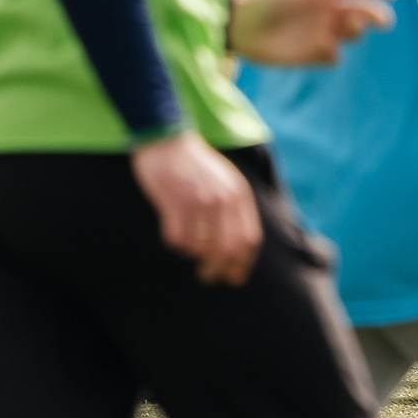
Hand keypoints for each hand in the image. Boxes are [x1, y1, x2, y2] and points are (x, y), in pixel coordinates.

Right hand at [132, 131, 261, 284]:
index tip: (234, 278)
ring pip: (201, 248)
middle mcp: (223, 198)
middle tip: (208, 277)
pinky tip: (174, 237)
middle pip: (228, 249)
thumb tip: (236, 249)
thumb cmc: (196, 166)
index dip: (243, 264)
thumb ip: (234, 209)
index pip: (250, 240)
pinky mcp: (174, 202)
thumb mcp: (225, 181)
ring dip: (194, 257)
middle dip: (219, 270)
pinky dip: (176, 245)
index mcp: (239, 195)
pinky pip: (177, 239)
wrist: (167, 139)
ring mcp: (199, 200)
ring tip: (189, 253)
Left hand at [228, 0, 397, 63]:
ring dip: (358, 31)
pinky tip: (326, 50)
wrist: (238, 27)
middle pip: (361, 8)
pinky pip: (333, 57)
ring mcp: (321, 31)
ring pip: (353, 32)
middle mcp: (326, 8)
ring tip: (348, 28)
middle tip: (383, 19)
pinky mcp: (313, 53)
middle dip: (376, 13)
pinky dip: (335, 54)